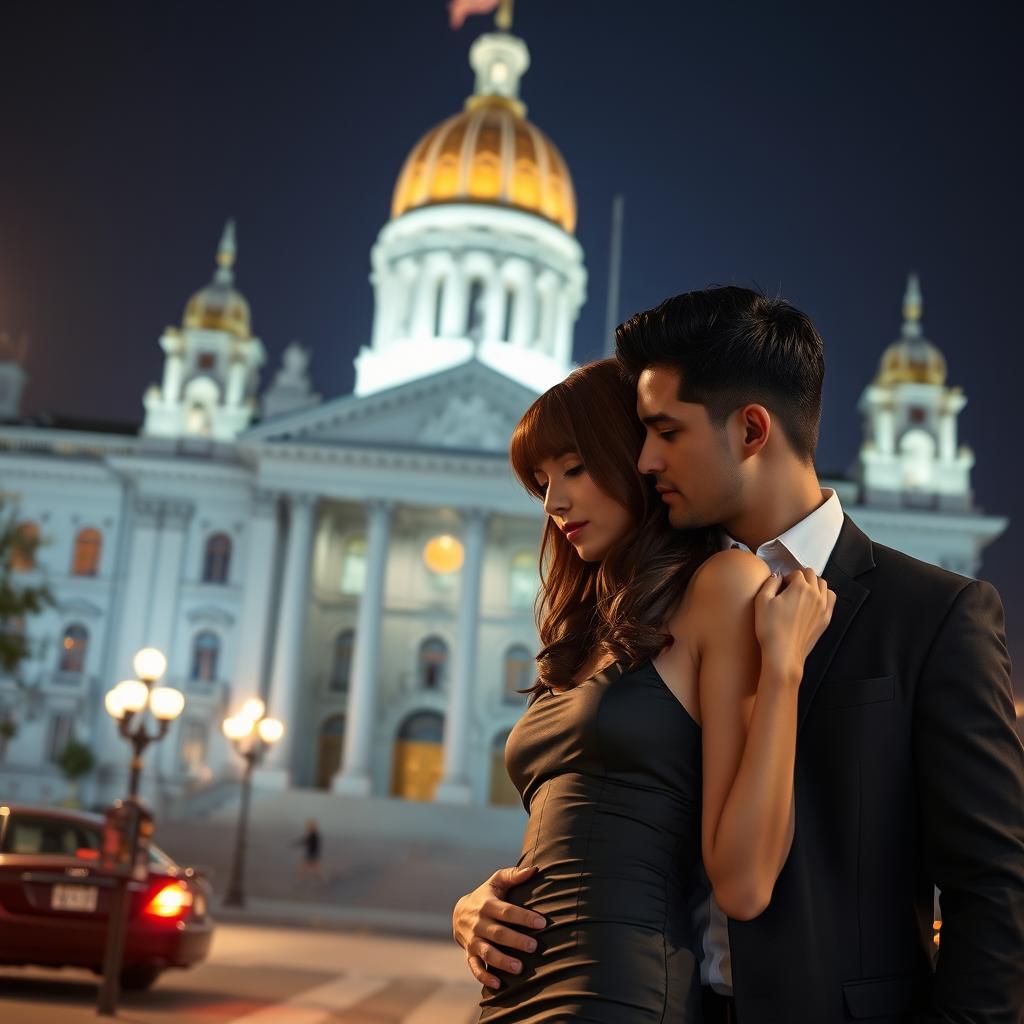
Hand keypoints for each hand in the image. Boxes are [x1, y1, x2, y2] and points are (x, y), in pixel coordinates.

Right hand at [452, 865, 545, 989]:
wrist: (459, 912)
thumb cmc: (486, 895)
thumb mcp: (496, 882)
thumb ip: (513, 875)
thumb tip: (534, 869)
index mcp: (487, 904)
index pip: (507, 911)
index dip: (524, 917)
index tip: (542, 922)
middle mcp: (479, 923)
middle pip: (498, 933)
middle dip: (516, 941)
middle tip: (534, 947)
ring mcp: (473, 939)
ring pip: (486, 952)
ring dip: (502, 961)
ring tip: (519, 968)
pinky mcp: (469, 953)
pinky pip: (475, 967)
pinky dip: (485, 976)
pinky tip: (498, 984)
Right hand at [754, 567, 835, 678]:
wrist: (783, 653)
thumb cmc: (771, 629)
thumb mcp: (762, 601)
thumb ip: (770, 583)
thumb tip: (776, 577)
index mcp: (800, 587)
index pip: (795, 573)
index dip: (785, 577)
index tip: (780, 585)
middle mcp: (815, 594)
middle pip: (811, 575)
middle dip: (801, 576)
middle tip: (791, 584)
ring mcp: (823, 607)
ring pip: (823, 584)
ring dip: (813, 583)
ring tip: (803, 590)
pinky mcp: (825, 619)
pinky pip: (831, 599)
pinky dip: (824, 595)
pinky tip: (815, 600)